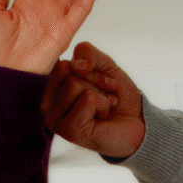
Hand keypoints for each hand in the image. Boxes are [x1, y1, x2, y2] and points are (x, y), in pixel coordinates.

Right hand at [43, 41, 145, 158]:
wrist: (137, 121)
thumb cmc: (116, 94)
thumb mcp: (103, 64)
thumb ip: (86, 52)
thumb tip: (76, 65)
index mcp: (49, 88)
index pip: (60, 63)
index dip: (85, 66)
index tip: (97, 79)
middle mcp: (46, 104)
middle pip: (65, 71)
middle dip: (93, 79)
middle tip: (103, 94)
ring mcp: (54, 119)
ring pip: (74, 84)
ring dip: (100, 94)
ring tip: (103, 107)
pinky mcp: (68, 130)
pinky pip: (88, 99)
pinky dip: (103, 103)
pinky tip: (102, 116)